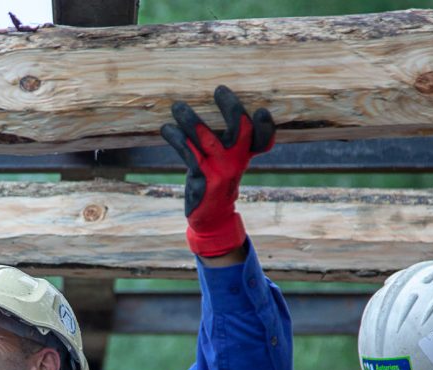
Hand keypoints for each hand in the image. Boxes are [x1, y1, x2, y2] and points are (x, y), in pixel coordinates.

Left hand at [160, 85, 274, 257]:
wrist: (211, 215)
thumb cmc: (217, 179)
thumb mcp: (229, 160)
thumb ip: (229, 139)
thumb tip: (216, 105)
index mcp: (246, 155)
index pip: (264, 139)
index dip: (266, 126)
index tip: (261, 111)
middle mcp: (238, 161)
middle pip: (242, 129)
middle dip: (230, 107)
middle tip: (219, 90)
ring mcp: (221, 170)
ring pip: (208, 138)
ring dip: (191, 120)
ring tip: (178, 106)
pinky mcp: (203, 179)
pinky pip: (188, 153)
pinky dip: (176, 139)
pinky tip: (166, 129)